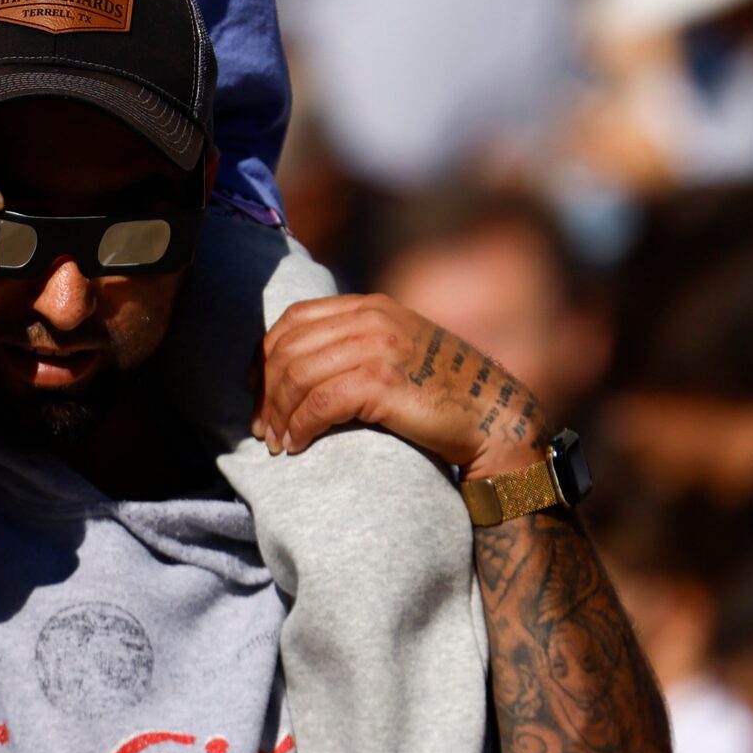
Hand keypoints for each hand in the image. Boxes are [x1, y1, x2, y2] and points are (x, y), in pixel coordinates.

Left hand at [257, 295, 548, 477]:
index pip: (294, 319)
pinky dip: (299, 426)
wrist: (494, 417)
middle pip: (288, 347)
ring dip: (279, 414)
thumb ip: (359, 345)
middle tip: (262, 428)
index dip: (266, 357)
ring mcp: (378, 347)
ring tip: (278, 443)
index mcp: (371, 306)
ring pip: (297, 375)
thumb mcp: (400, 352)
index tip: (258, 392)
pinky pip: (318, 402)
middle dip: (266, 391)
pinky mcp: (383, 382)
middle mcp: (372, 319)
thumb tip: (302, 366)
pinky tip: (297, 446)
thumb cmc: (445, 394)